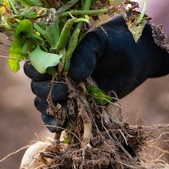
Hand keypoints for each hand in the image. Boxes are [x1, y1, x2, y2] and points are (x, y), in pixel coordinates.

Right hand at [24, 15, 168, 131]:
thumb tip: (74, 75)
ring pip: (44, 104)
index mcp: (54, 55)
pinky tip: (62, 125)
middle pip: (36, 87)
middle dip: (48, 91)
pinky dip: (55, 123)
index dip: (36, 71)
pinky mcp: (74, 106)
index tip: (51, 73)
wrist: (134, 56)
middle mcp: (54, 74)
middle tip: (65, 90)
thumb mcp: (99, 42)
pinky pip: (56, 118)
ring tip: (67, 109)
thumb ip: (85, 54)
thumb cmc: (113, 43)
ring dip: (51, 109)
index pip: (33, 65)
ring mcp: (63, 91)